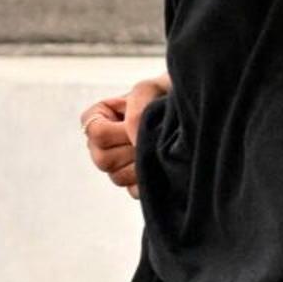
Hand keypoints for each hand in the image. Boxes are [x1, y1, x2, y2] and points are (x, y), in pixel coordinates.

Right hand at [81, 76, 169, 196]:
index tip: (142, 121)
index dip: (120, 131)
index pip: (96, 133)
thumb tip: (134, 143)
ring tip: (158, 147)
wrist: (186, 110)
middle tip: (153, 136)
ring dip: (143, 163)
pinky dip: (150, 178)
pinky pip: (134, 190)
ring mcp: (114, 167)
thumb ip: (136, 111)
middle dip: (132, 148)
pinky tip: (161, 162)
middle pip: (103, 160)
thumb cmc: (163, 94)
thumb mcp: (148, 90)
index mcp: (96, 119)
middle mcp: (99, 145)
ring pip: (117, 177)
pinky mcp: (132, 184)